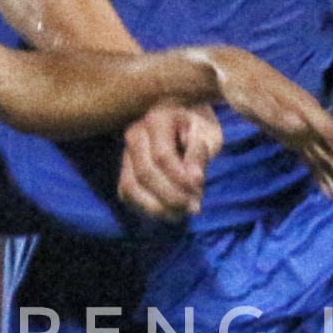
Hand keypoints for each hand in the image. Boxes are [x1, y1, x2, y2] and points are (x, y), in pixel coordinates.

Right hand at [117, 102, 220, 221]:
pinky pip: (126, 194)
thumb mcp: (207, 135)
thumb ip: (199, 154)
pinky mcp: (124, 169)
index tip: (199, 191)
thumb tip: (193, 180)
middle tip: (194, 208)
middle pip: (145, 173)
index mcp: (157, 119)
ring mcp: (126, 152)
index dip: (179, 179)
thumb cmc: (199, 127)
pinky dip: (145, 208)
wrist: (185, 120)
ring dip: (157, 207)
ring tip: (182, 214)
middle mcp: (135, 133)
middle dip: (170, 197)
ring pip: (131, 187)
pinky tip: (168, 212)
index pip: (162, 156)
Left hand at [194, 47, 332, 204]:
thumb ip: (275, 113)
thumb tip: (300, 125)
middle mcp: (310, 121)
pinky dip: (322, 177)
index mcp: (304, 109)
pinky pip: (314, 160)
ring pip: (329, 158)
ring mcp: (304, 129)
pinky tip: (330, 194)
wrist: (235, 71)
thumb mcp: (252, 97)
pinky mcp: (294, 136)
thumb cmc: (241, 83)